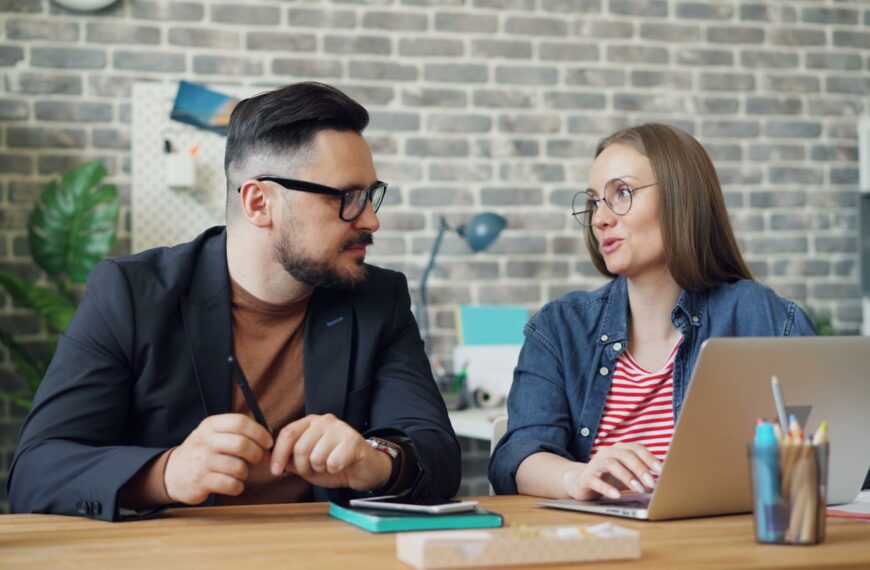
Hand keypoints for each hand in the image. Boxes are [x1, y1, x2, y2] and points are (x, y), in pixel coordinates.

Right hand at [163, 414, 272, 504]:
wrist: (172, 473)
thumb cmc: (202, 452)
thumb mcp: (213, 434)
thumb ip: (238, 432)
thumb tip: (268, 437)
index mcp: (211, 425)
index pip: (240, 422)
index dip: (259, 432)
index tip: (268, 442)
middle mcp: (205, 441)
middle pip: (242, 444)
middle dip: (256, 453)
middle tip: (257, 459)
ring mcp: (201, 461)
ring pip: (238, 466)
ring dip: (245, 472)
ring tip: (240, 472)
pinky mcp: (201, 481)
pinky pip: (231, 484)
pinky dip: (238, 487)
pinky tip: (234, 484)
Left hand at [269, 413, 392, 490]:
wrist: (363, 469)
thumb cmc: (334, 464)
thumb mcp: (306, 463)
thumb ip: (288, 458)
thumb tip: (265, 456)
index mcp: (310, 422)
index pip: (287, 433)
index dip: (278, 454)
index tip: (275, 471)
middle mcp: (324, 420)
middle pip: (300, 448)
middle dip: (303, 467)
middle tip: (315, 469)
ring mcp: (340, 428)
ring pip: (316, 457)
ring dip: (321, 468)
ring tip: (329, 465)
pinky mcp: (353, 440)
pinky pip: (332, 463)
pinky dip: (335, 470)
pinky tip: (341, 465)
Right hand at [562, 443, 662, 500]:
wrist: (579, 482)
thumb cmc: (608, 478)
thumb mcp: (626, 474)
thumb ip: (642, 475)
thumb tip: (663, 480)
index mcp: (619, 450)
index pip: (636, 448)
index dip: (649, 458)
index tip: (662, 470)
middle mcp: (607, 453)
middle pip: (625, 455)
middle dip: (640, 468)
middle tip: (652, 483)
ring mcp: (595, 464)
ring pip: (611, 464)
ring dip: (627, 476)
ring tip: (638, 489)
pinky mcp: (586, 477)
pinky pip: (596, 481)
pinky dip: (607, 487)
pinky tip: (616, 495)